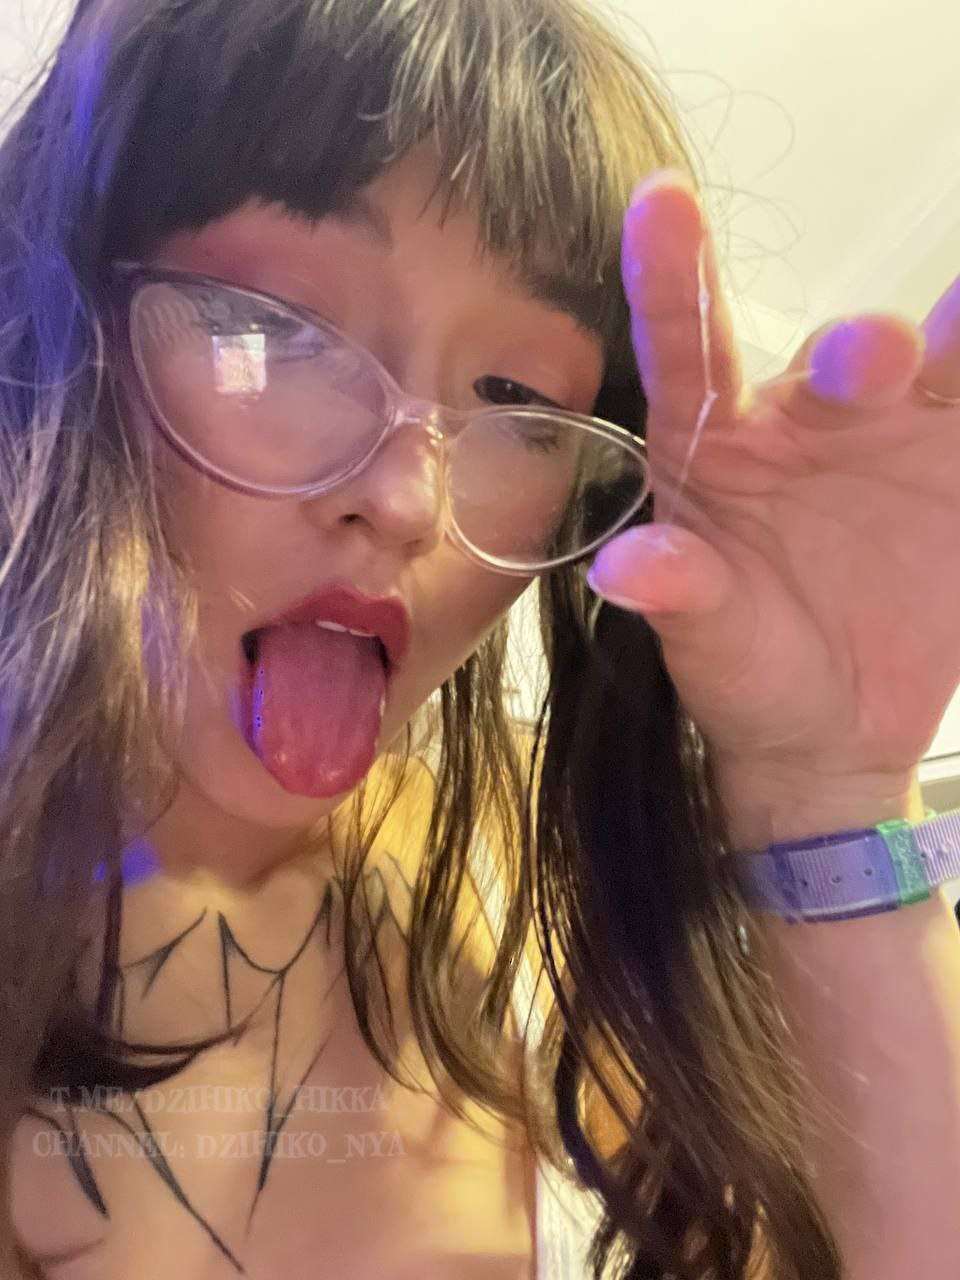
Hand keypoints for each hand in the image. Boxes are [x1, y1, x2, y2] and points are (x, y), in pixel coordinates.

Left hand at [588, 169, 959, 787]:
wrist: (831, 730)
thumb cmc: (745, 675)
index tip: (659, 199)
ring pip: (935, 365)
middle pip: (833, 361)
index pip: (689, 350)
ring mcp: (894, 435)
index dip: (672, 276)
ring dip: (958, 341)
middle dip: (854, 352)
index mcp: (716, 449)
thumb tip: (623, 568)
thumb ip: (678, 595)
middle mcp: (804, 421)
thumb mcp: (706, 642)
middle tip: (868, 361)